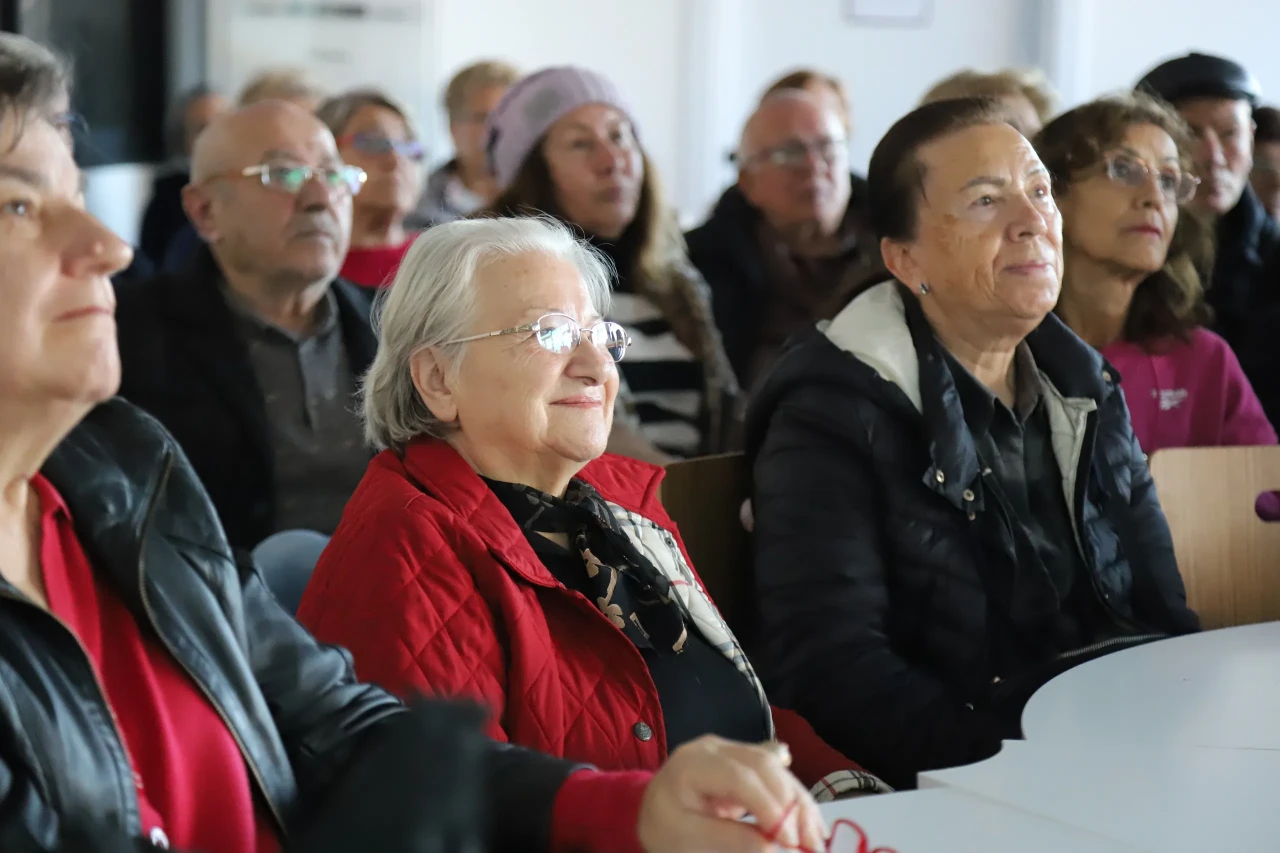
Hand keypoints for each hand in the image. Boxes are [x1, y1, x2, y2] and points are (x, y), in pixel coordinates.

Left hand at [637, 736, 826, 852]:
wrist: (656, 810)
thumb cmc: (666, 826)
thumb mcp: (686, 839)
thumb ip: (728, 839)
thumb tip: (773, 846)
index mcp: (693, 763)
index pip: (737, 777)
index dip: (767, 805)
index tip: (788, 839)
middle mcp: (716, 748)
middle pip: (762, 766)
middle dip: (792, 803)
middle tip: (811, 842)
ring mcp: (732, 749)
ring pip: (775, 766)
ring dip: (800, 801)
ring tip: (816, 836)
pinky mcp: (745, 759)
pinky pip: (775, 769)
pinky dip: (795, 793)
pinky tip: (810, 813)